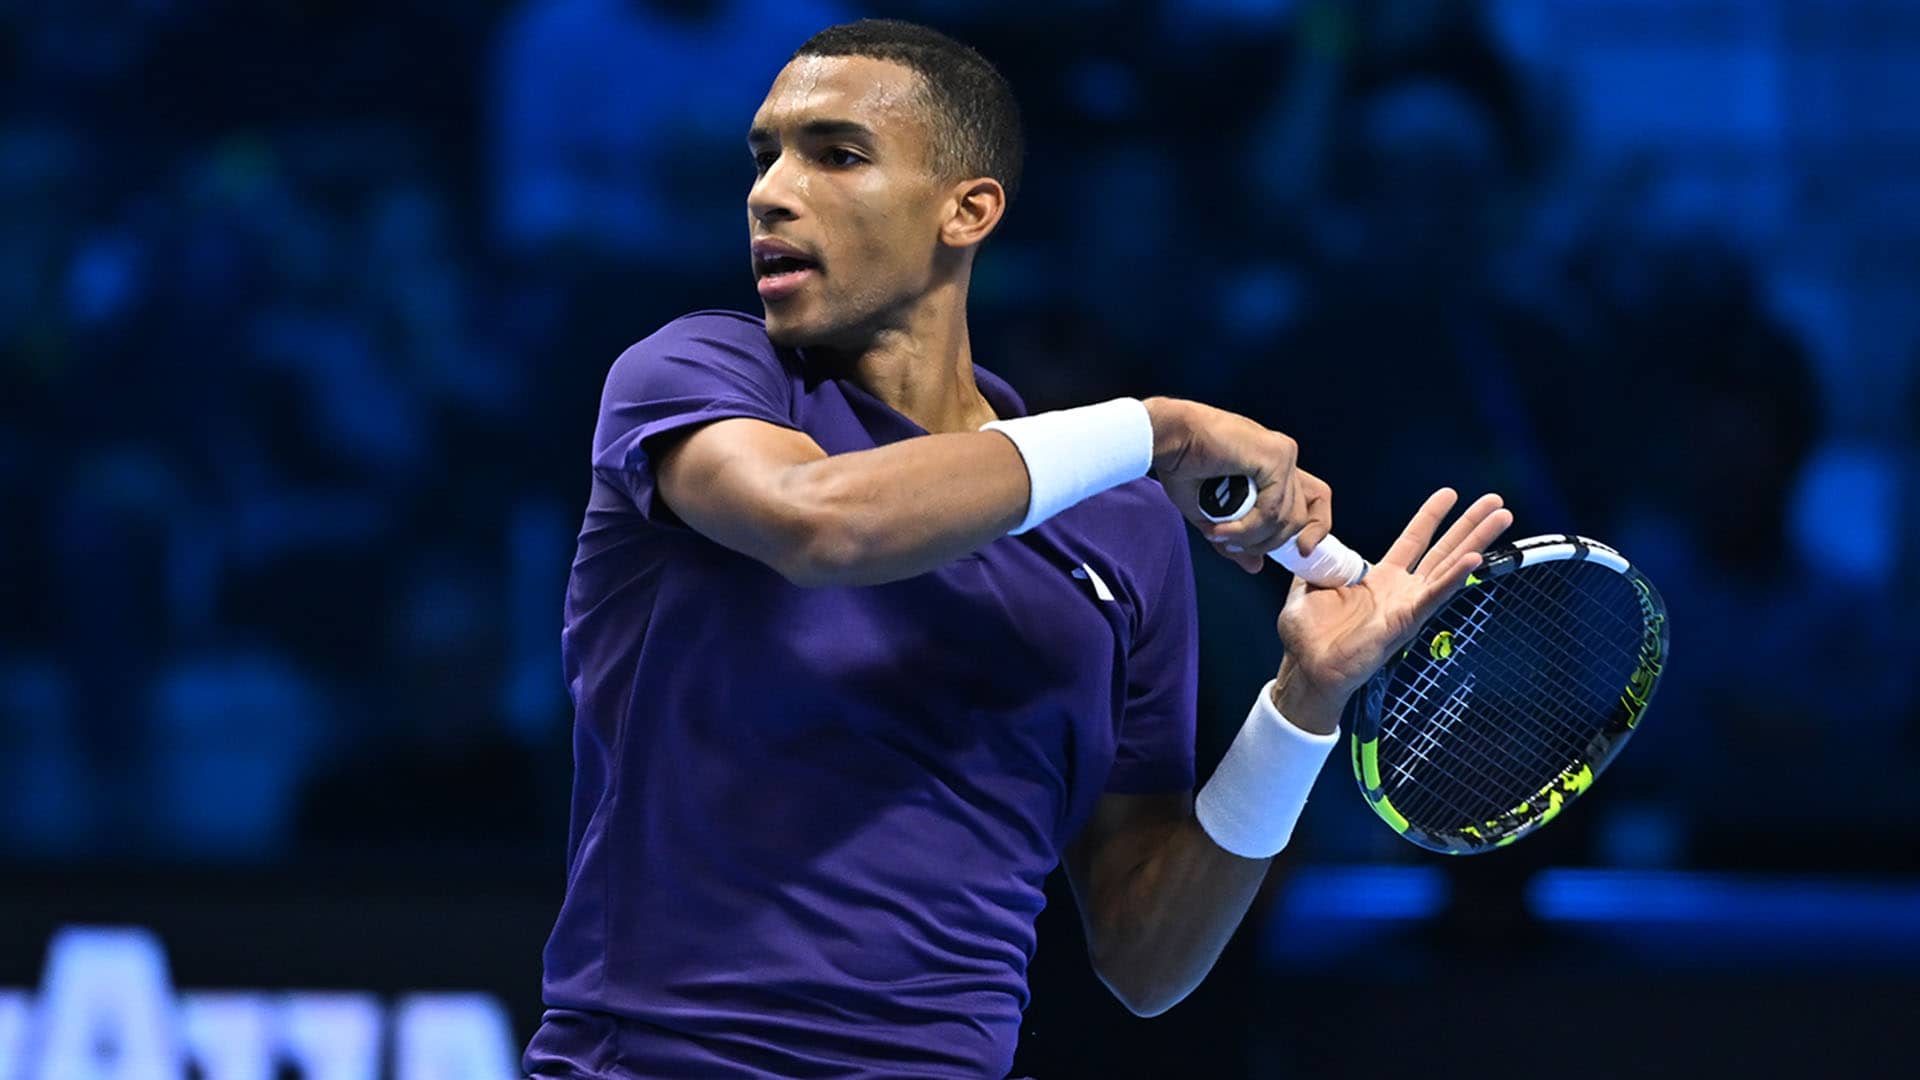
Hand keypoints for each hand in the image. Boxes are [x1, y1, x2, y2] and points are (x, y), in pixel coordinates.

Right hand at [1144, 397, 1328, 571]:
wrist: (1168, 436)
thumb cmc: (1182, 465)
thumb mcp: (1212, 513)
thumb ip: (1238, 538)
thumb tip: (1256, 565)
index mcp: (1273, 465)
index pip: (1315, 499)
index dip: (1316, 528)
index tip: (1302, 551)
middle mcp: (1283, 457)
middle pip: (1304, 515)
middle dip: (1271, 542)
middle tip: (1235, 545)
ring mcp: (1283, 455)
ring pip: (1286, 518)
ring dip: (1250, 537)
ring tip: (1219, 535)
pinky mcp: (1276, 457)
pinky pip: (1272, 510)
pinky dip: (1246, 527)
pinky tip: (1221, 529)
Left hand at [1271, 489, 1513, 724]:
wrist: (1307, 667)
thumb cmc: (1308, 636)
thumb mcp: (1308, 586)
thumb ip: (1317, 561)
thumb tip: (1311, 539)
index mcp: (1379, 579)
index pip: (1413, 540)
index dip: (1431, 517)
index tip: (1450, 494)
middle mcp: (1400, 590)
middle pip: (1443, 549)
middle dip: (1470, 525)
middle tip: (1495, 502)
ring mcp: (1407, 605)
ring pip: (1448, 567)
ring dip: (1476, 542)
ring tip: (1501, 518)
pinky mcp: (1405, 621)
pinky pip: (1433, 596)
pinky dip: (1453, 578)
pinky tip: (1474, 560)